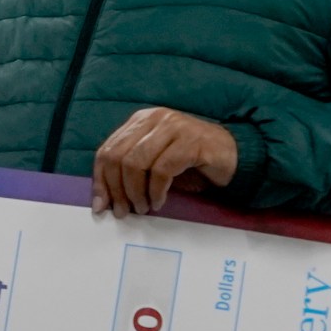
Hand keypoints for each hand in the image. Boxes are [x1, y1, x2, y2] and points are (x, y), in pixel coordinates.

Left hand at [90, 108, 237, 217]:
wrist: (231, 155)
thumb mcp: (153, 163)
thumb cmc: (189, 162)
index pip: (107, 150)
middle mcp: (154, 119)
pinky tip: (158, 202)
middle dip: (116, 190)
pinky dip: (156, 191)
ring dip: (136, 192)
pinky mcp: (190, 141)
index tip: (100, 206)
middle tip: (123, 212)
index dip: (100, 180)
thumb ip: (129, 171)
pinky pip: (162, 170)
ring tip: (142, 208)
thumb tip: (102, 200)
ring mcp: (173, 127)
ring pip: (136, 162)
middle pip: (118, 157)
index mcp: (140, 121)